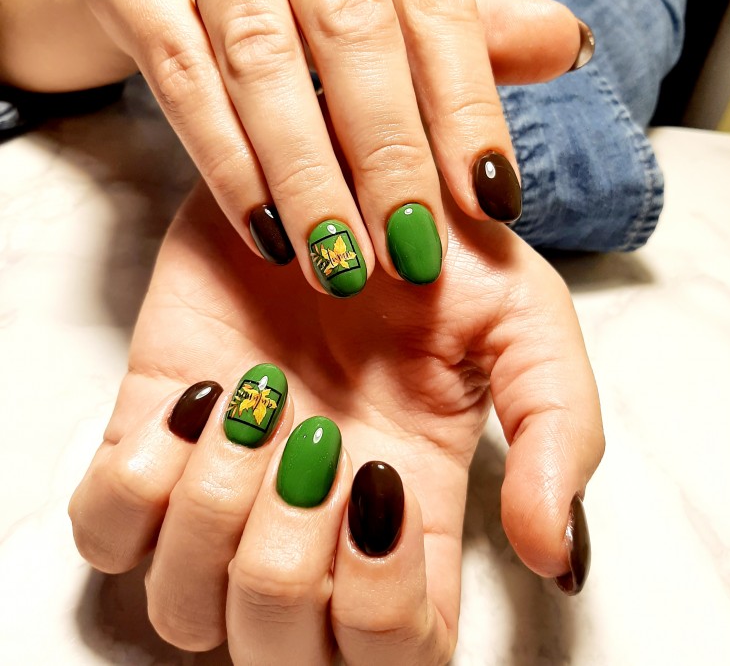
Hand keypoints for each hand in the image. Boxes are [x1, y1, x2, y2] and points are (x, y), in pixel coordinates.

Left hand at [69, 182, 603, 662]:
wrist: (341, 175)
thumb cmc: (434, 249)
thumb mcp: (526, 321)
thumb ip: (559, 432)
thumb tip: (554, 553)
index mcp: (406, 513)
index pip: (395, 651)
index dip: (382, 615)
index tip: (379, 480)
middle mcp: (312, 520)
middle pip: (277, 652)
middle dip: (284, 562)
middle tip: (312, 438)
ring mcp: (224, 485)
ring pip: (184, 609)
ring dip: (214, 513)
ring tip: (254, 400)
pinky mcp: (150, 435)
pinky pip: (106, 531)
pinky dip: (138, 485)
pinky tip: (197, 403)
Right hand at [71, 0, 587, 295]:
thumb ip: (461, 23)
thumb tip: (568, 46)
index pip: (434, 2)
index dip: (466, 106)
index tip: (490, 200)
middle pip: (353, 28)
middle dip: (388, 152)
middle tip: (413, 252)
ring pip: (263, 55)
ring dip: (310, 175)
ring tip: (346, 264)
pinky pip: (178, 74)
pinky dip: (226, 160)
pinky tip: (268, 232)